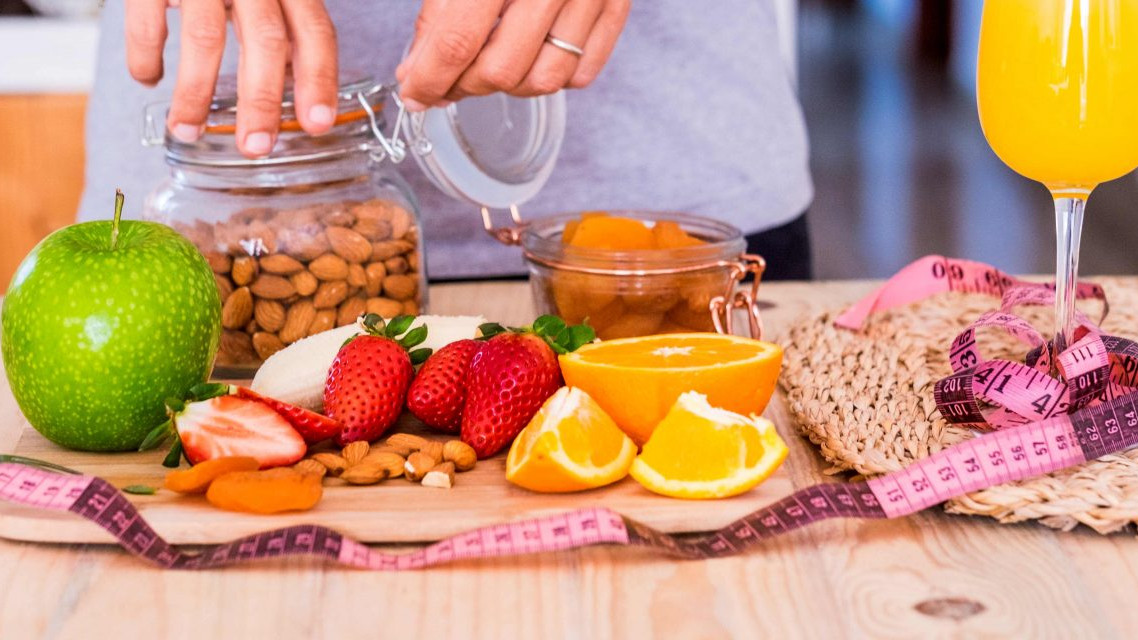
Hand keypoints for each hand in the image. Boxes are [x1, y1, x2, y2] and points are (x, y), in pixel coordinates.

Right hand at [124, 0, 338, 157]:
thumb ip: (284, 27)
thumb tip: (297, 83)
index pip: (315, 32)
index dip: (319, 79)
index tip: (318, 123)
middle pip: (266, 40)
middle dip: (262, 101)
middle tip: (256, 146)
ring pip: (206, 38)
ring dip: (195, 94)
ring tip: (187, 131)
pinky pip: (147, 20)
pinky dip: (145, 56)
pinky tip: (149, 78)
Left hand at [395, 0, 630, 110]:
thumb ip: (438, 9)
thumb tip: (419, 66)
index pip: (458, 41)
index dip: (430, 78)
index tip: (414, 92)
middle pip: (502, 69)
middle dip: (464, 85)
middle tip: (446, 79)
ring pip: (544, 80)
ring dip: (508, 86)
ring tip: (487, 67)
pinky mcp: (618, 3)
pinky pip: (583, 72)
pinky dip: (552, 76)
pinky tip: (531, 56)